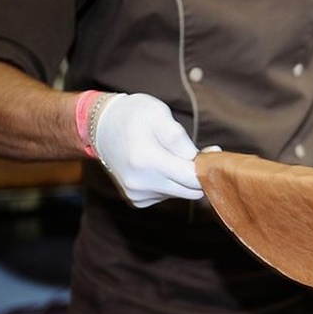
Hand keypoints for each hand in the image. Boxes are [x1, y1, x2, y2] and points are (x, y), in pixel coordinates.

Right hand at [93, 93, 203, 207]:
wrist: (101, 127)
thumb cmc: (133, 115)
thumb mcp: (158, 113)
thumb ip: (179, 137)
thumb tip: (198, 159)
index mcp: (146, 160)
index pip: (192, 177)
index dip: (206, 166)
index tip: (211, 151)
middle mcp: (140, 183)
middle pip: (190, 190)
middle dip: (197, 173)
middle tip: (194, 151)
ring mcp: (137, 194)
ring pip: (180, 193)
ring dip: (183, 178)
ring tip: (172, 155)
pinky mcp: (137, 200)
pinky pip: (167, 195)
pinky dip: (170, 183)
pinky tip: (160, 166)